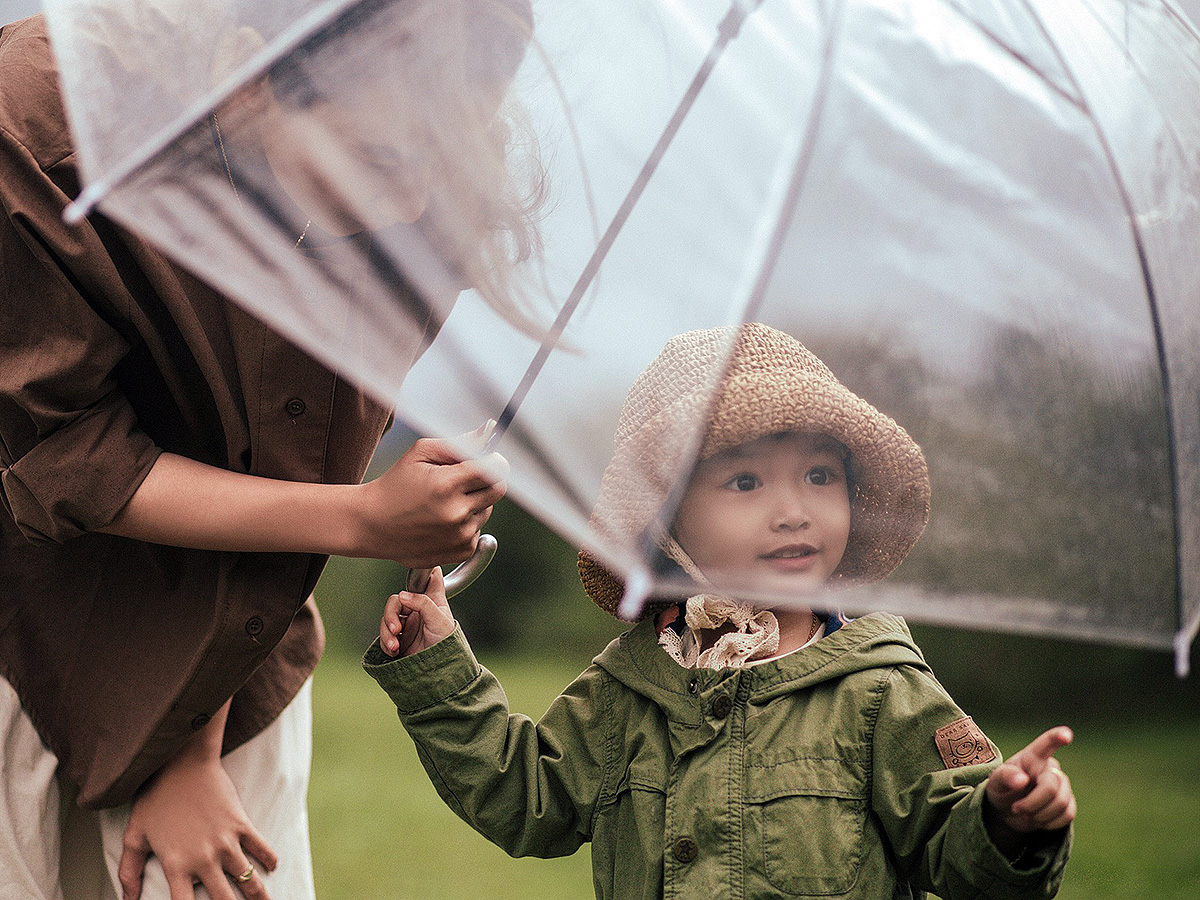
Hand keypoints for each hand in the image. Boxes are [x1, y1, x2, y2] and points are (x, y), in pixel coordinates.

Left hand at [118, 753, 276, 899]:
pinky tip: (272, 867)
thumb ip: (128, 872)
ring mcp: (226, 841)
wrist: (182, 762)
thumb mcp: (134, 836)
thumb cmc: (154, 798)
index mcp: (176, 865)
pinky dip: (269, 859)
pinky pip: (260, 847)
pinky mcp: (241, 824)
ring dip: (259, 896)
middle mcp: (204, 858)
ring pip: (248, 878)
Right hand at [355, 437, 507, 568]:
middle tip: (465, 478)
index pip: (495, 469)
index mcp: (446, 485)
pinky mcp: (460, 551)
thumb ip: (458, 443)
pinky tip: (442, 520)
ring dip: (474, 503)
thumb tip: (489, 431)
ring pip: (487, 510)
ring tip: (444, 502)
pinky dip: (467, 524)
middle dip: (486, 480)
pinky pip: (478, 531)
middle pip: (498, 489)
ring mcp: (459, 535)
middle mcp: (456, 513)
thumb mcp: (420, 454)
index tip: (486, 459)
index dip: (493, 460)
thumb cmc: (396, 484)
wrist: (372, 525)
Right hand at [380, 566, 454, 656]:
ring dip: (387, 632)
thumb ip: (422, 603)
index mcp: (431, 600)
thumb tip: (402, 595)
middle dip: (391, 615)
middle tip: (396, 629)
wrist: (441, 671)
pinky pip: (384, 636)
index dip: (422, 573)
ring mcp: (407, 625)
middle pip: (396, 601)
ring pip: (387, 619)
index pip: (427, 579)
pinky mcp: (398, 639)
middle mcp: (417, 610)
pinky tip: (394, 651)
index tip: (416, 578)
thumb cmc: (448, 644)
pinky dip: (385, 643)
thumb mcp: (439, 620)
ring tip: (395, 646)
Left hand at [984, 726, 1075, 852]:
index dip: (1057, 738)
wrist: (1008, 811)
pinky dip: (1049, 823)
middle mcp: (1050, 768)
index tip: (1066, 734)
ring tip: (1026, 813)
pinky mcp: (1069, 803)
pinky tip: (1038, 819)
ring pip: (1061, 803)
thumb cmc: (1002, 789)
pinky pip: (1067, 815)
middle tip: (1016, 808)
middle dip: (1032, 803)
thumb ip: (1006, 777)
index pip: (1046, 744)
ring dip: (1040, 815)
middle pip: (1051, 787)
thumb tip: (1022, 779)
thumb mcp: (996, 782)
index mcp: (1032, 758)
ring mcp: (1062, 785)